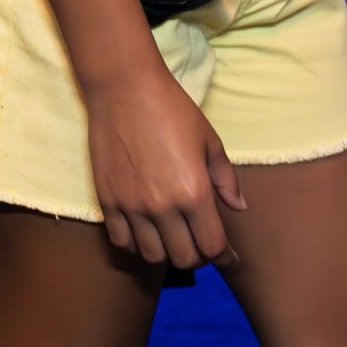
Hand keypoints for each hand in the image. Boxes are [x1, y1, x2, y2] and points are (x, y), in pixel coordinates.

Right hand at [83, 64, 244, 267]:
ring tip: (171, 239)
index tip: (228, 258)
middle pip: (183, 258)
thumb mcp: (209, 140)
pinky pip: (121, 241)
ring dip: (166, 253)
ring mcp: (132, 206)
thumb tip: (239, 207)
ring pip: (152, 256)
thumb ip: (226, 178)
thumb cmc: (172, 109)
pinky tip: (144, 232)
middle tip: (200, 244)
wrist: (124, 88)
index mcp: (194, 192)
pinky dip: (135, 244)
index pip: (212, 246)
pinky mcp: (108, 200)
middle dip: (198, 256)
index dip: (224, 258)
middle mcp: (163, 206)